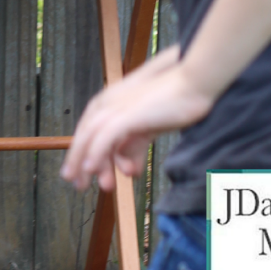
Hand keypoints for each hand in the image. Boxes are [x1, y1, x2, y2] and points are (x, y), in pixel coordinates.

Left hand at [60, 53, 213, 192]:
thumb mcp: (148, 128)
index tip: (82, 175)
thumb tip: (129, 171)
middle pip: (85, 134)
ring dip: (86, 162)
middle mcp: (108, 102)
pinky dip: (96, 153)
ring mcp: (116, 106)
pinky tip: (91, 168)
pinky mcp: (128, 113)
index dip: (81, 153)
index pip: (88, 130)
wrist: (192, 84)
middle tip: (78, 185)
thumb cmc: (173, 102)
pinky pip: (105, 136)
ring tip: (88, 184)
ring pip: (90, 137)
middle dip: (78, 161)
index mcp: (110, 102)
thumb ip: (135, 146)